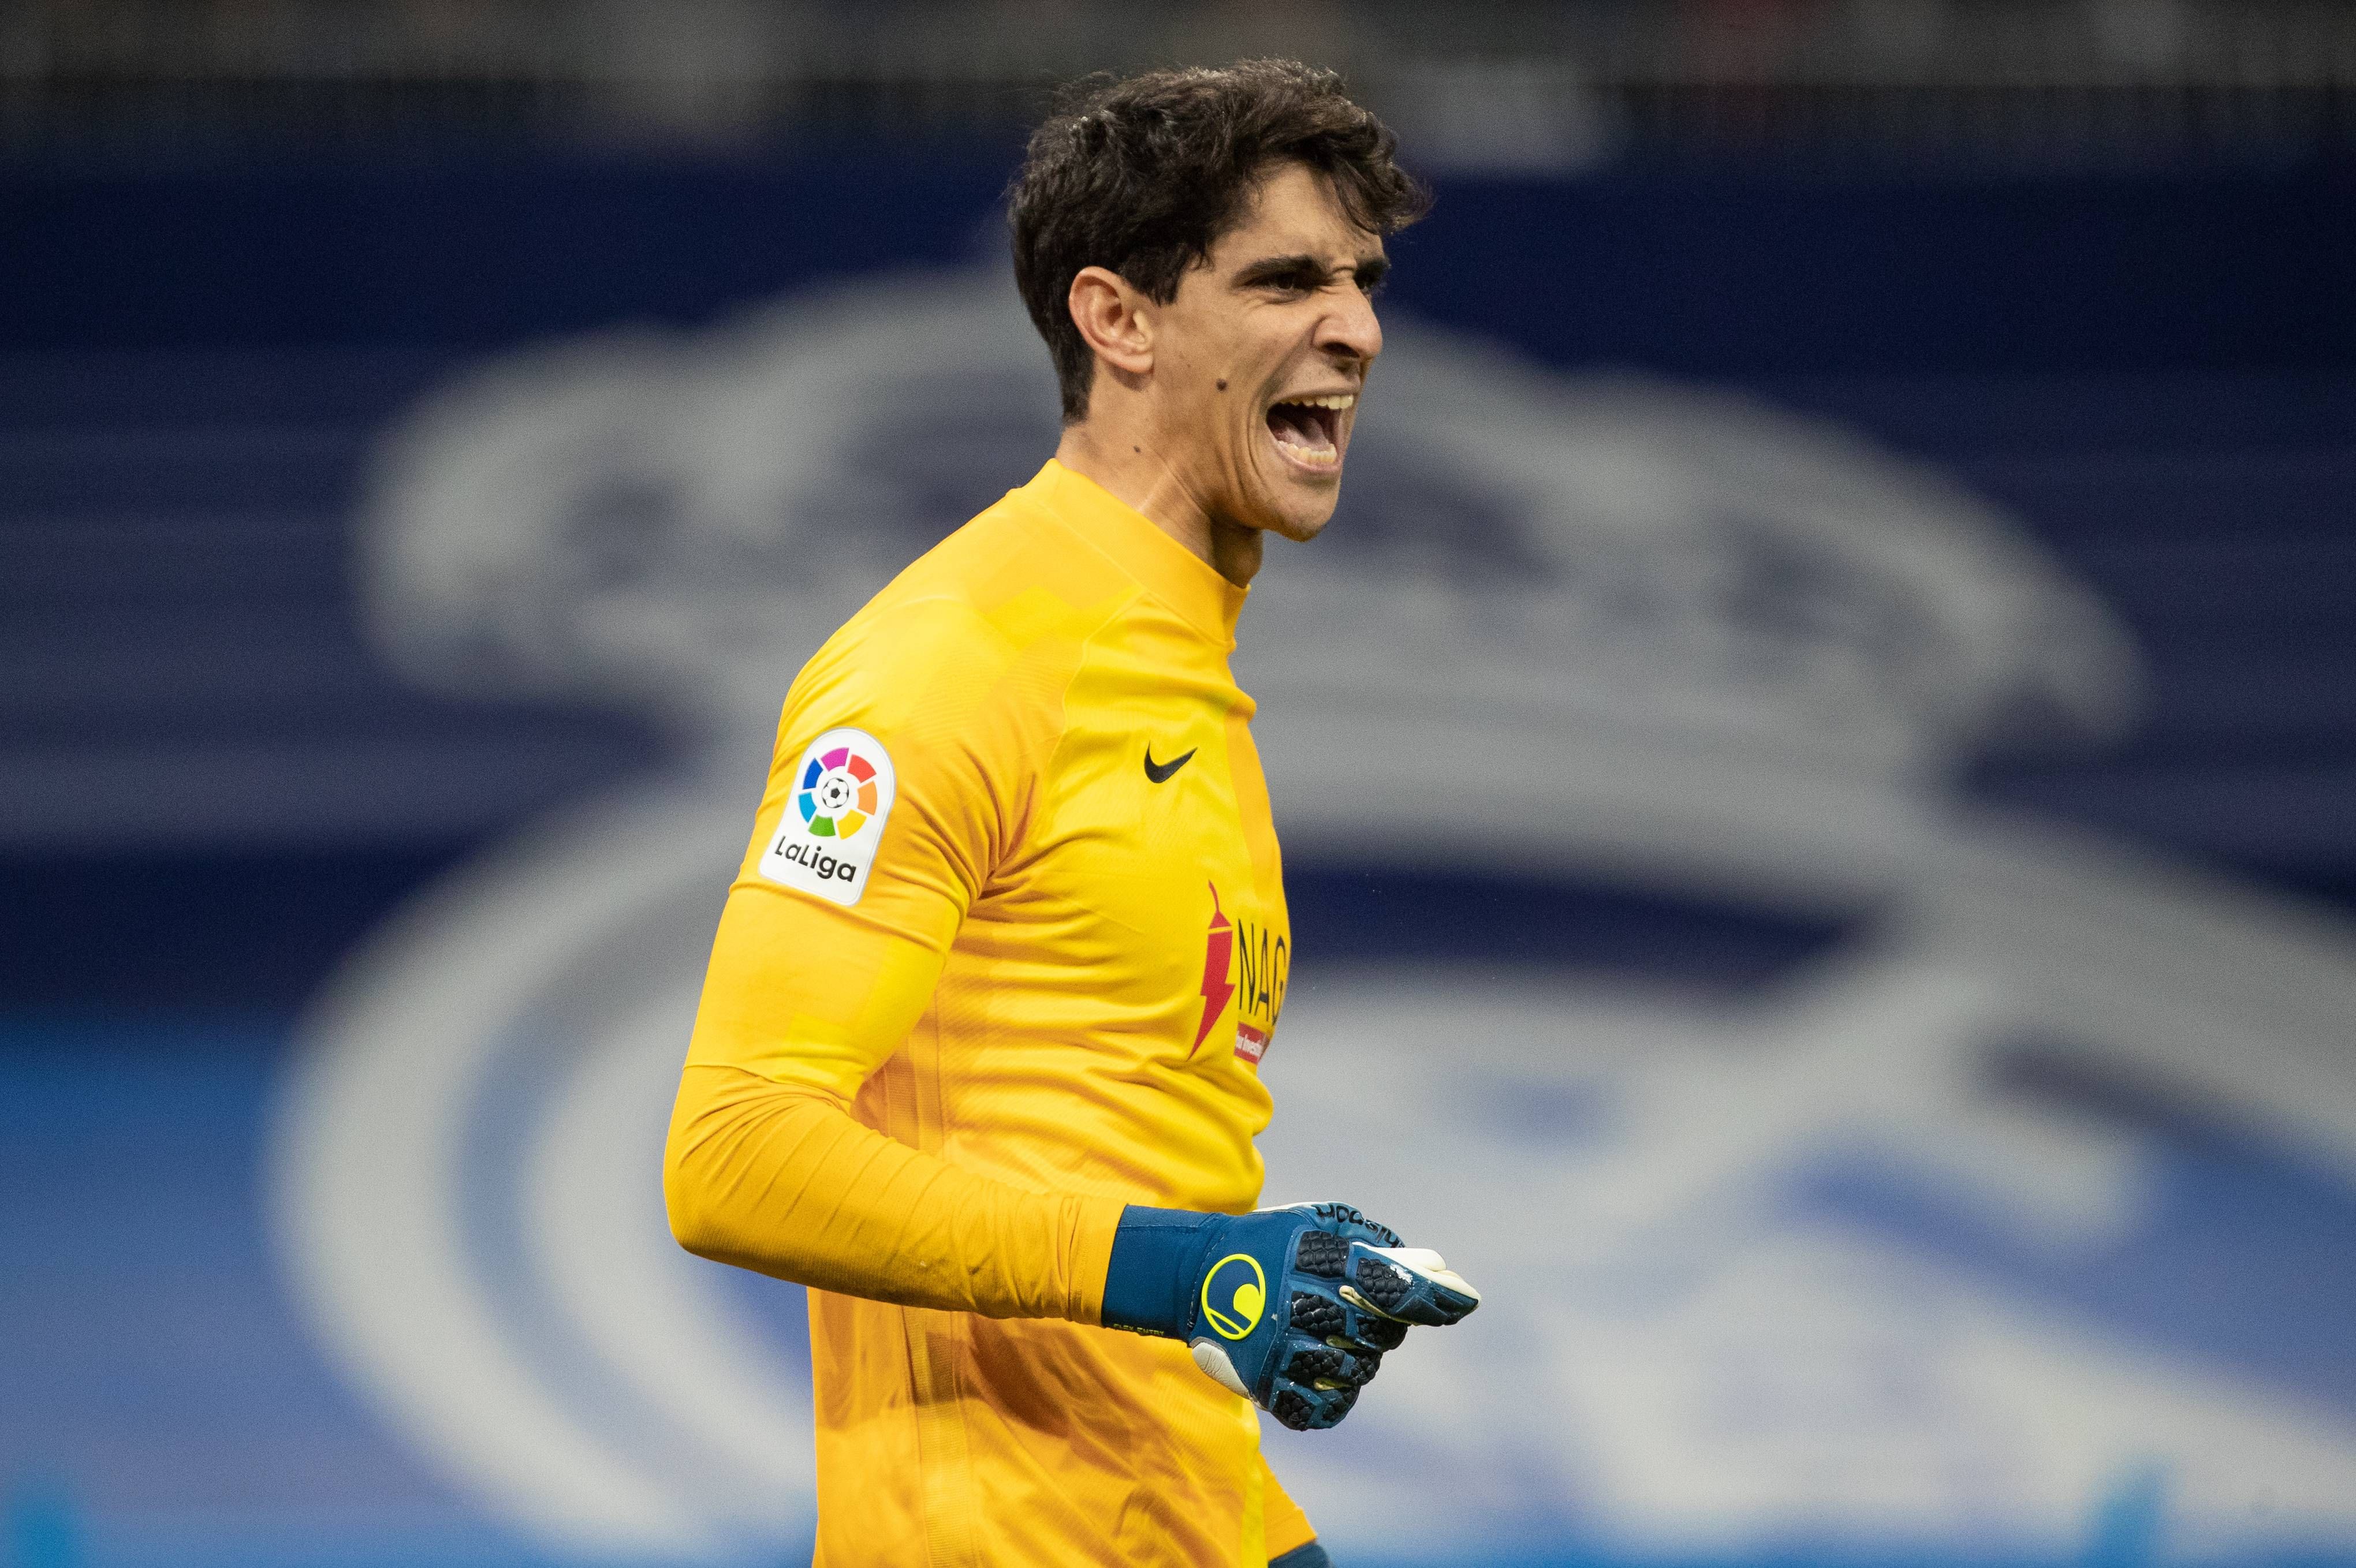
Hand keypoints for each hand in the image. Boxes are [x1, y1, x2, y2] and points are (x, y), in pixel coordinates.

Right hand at [1100, 1201, 1479, 1429]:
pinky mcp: (1263, 1385)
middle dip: (1386, 1324)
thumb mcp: (1319, 1226)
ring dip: (1360, 1357)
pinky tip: (1323, 1370)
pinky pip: (1325, 1406)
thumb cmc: (1272, 1245)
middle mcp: (1297, 1302)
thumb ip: (1377, 1246)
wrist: (1194, 1276)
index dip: (1432, 1296)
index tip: (1466, 1300)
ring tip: (1334, 1335)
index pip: (1387, 1283)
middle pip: (1379, 1332)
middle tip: (1361, 1309)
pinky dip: (1336, 1395)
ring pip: (1356, 1370)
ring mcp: (1278, 1348)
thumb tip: (1438, 1268)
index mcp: (1313, 1257)